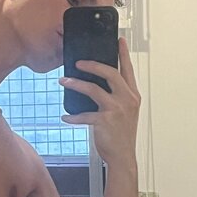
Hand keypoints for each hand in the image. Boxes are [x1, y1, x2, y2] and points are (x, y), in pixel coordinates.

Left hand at [58, 37, 140, 165]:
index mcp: (132, 95)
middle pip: (110, 73)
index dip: (123, 54)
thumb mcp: (124, 112)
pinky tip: (65, 117)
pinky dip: (73, 116)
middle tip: (79, 62)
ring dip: (76, 84)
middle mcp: (127, 100)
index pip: (128, 70)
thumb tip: (96, 85)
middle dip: (93, 65)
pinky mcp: (105, 121)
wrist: (123, 157)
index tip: (119, 40)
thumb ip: (116, 98)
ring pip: (93, 90)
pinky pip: (84, 115)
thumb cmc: (121, 136)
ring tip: (64, 81)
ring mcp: (117, 110)